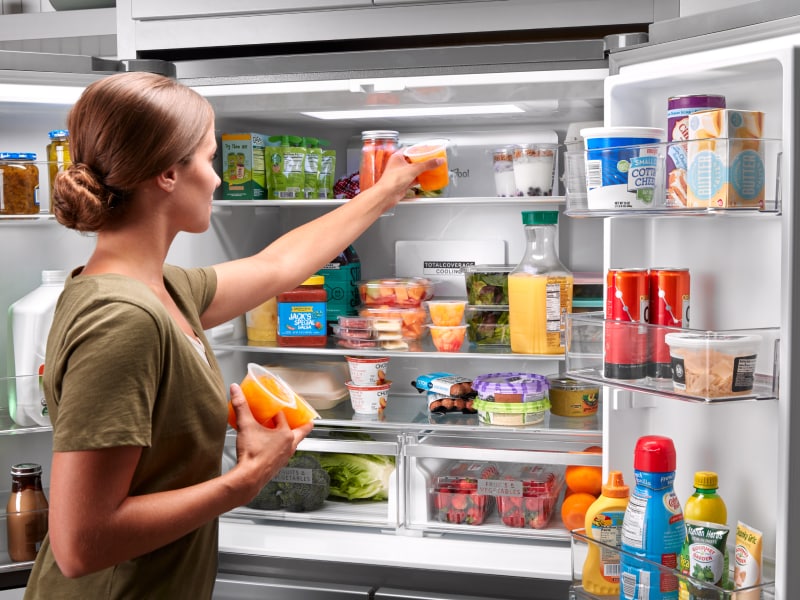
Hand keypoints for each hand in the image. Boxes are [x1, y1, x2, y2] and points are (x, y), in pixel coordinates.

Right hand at [229, 383, 311, 498]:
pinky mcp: (278, 466)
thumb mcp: (246, 425)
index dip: (279, 409)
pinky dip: (280, 448)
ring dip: (290, 436)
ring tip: (282, 431)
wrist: (248, 479)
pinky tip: (269, 447)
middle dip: (301, 424)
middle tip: (301, 417)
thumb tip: (236, 390)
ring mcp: (285, 457)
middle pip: (301, 431)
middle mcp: (290, 446)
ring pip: (293, 443)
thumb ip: (241, 406)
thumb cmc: (252, 455)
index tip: (276, 404)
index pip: (285, 417)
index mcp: (286, 435)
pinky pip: (283, 453)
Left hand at [374, 150, 443, 205]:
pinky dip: (420, 178)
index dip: (419, 149)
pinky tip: (426, 178)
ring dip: (422, 170)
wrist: (387, 195)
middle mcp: (398, 165)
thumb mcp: (413, 169)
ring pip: (414, 170)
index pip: (410, 149)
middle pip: (413, 160)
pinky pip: (414, 179)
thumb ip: (427, 165)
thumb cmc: (392, 180)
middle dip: (422, 160)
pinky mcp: (403, 183)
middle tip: (431, 159)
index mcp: (397, 157)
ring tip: (432, 168)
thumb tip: (438, 160)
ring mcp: (401, 174)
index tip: (427, 150)